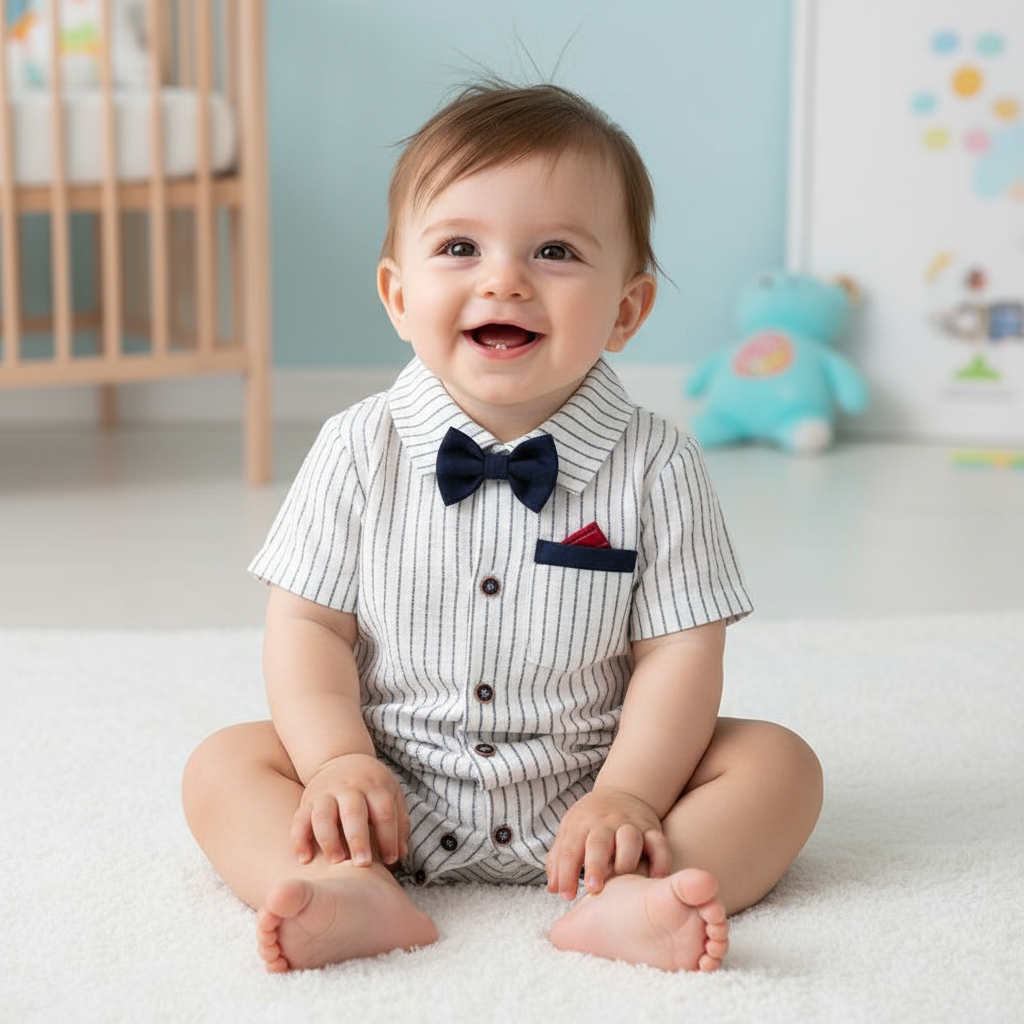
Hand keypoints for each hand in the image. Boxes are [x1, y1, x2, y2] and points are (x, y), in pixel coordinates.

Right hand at [291, 753, 409, 867]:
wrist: (342, 760)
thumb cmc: (372, 786)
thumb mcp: (392, 795)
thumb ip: (398, 823)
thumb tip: (399, 854)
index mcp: (375, 787)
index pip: (384, 812)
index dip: (388, 837)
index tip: (390, 861)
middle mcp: (350, 788)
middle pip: (354, 812)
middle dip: (358, 839)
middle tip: (362, 864)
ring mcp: (327, 793)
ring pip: (324, 815)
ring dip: (329, 839)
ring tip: (336, 861)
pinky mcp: (307, 801)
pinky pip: (299, 819)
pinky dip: (299, 839)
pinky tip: (303, 858)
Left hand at [545, 786, 671, 900]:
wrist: (623, 792)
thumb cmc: (591, 821)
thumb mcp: (570, 831)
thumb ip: (559, 859)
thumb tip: (554, 889)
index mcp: (581, 823)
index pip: (569, 848)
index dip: (565, 872)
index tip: (565, 895)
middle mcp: (606, 822)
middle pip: (599, 842)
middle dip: (595, 865)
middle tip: (592, 890)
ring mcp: (631, 824)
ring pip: (630, 840)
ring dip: (626, 862)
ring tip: (623, 884)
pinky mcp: (652, 830)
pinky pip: (660, 844)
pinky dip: (660, 862)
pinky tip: (655, 880)